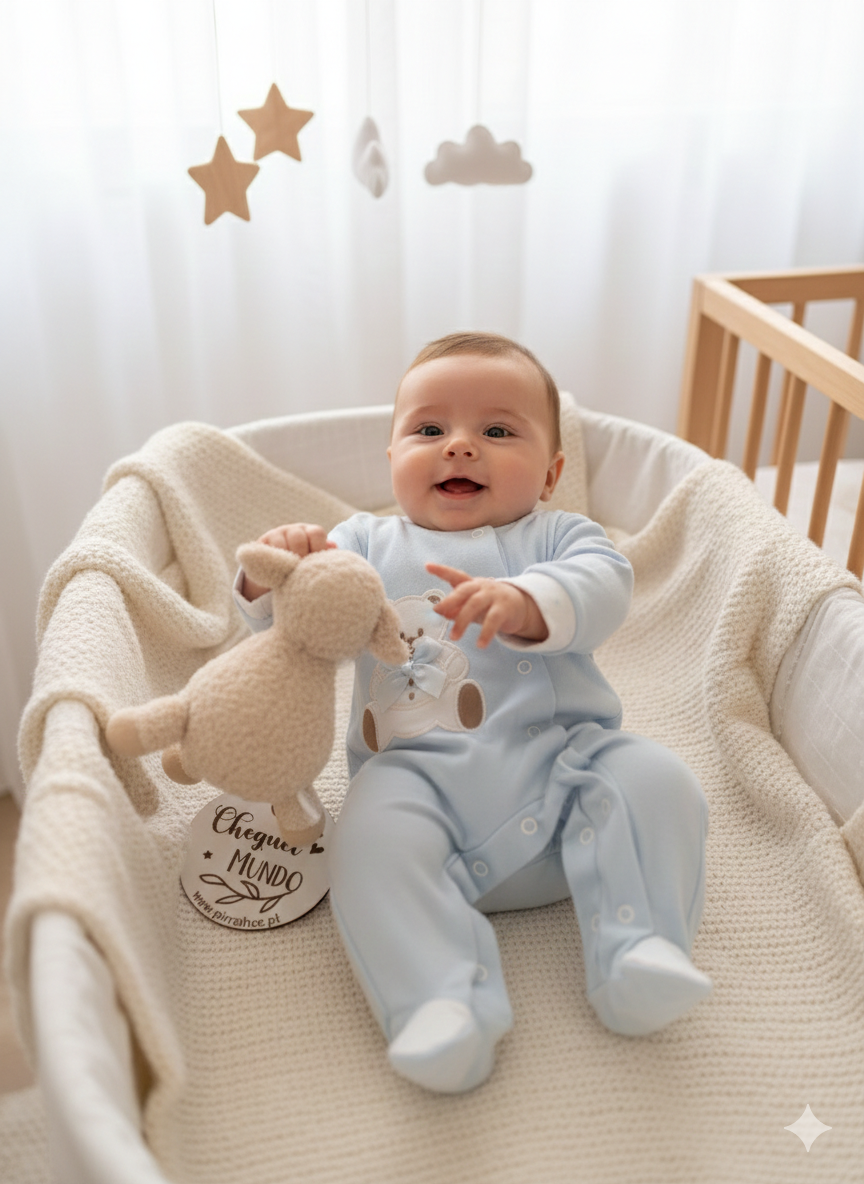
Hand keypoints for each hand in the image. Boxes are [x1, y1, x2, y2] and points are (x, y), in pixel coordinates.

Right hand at [241, 523, 334, 599]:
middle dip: (300, 555)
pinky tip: (276, 572)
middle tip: (301, 571)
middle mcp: (293, 531)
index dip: (317, 549)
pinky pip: (265, 551)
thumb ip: (325, 557)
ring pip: (280, 543)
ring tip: (288, 573)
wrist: (276, 577)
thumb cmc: (303, 570)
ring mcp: (275, 535)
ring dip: (285, 560)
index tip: (315, 564)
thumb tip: (333, 547)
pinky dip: (271, 562)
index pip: (316, 533)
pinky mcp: (260, 545)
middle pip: (298, 537)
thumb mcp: (315, 564)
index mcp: (309, 532)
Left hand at [425, 562, 547, 648]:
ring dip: (463, 621)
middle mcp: (482, 587)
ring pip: (475, 605)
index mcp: (471, 584)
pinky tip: (480, 644)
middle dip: (450, 600)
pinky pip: (493, 621)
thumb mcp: (472, 606)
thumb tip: (440, 612)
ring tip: (454, 637)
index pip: (455, 575)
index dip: (441, 571)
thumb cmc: (489, 604)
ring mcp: (494, 596)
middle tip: (437, 610)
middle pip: (464, 590)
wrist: (520, 605)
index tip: (427, 566)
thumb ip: (456, 608)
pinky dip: (486, 633)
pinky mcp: (504, 609)